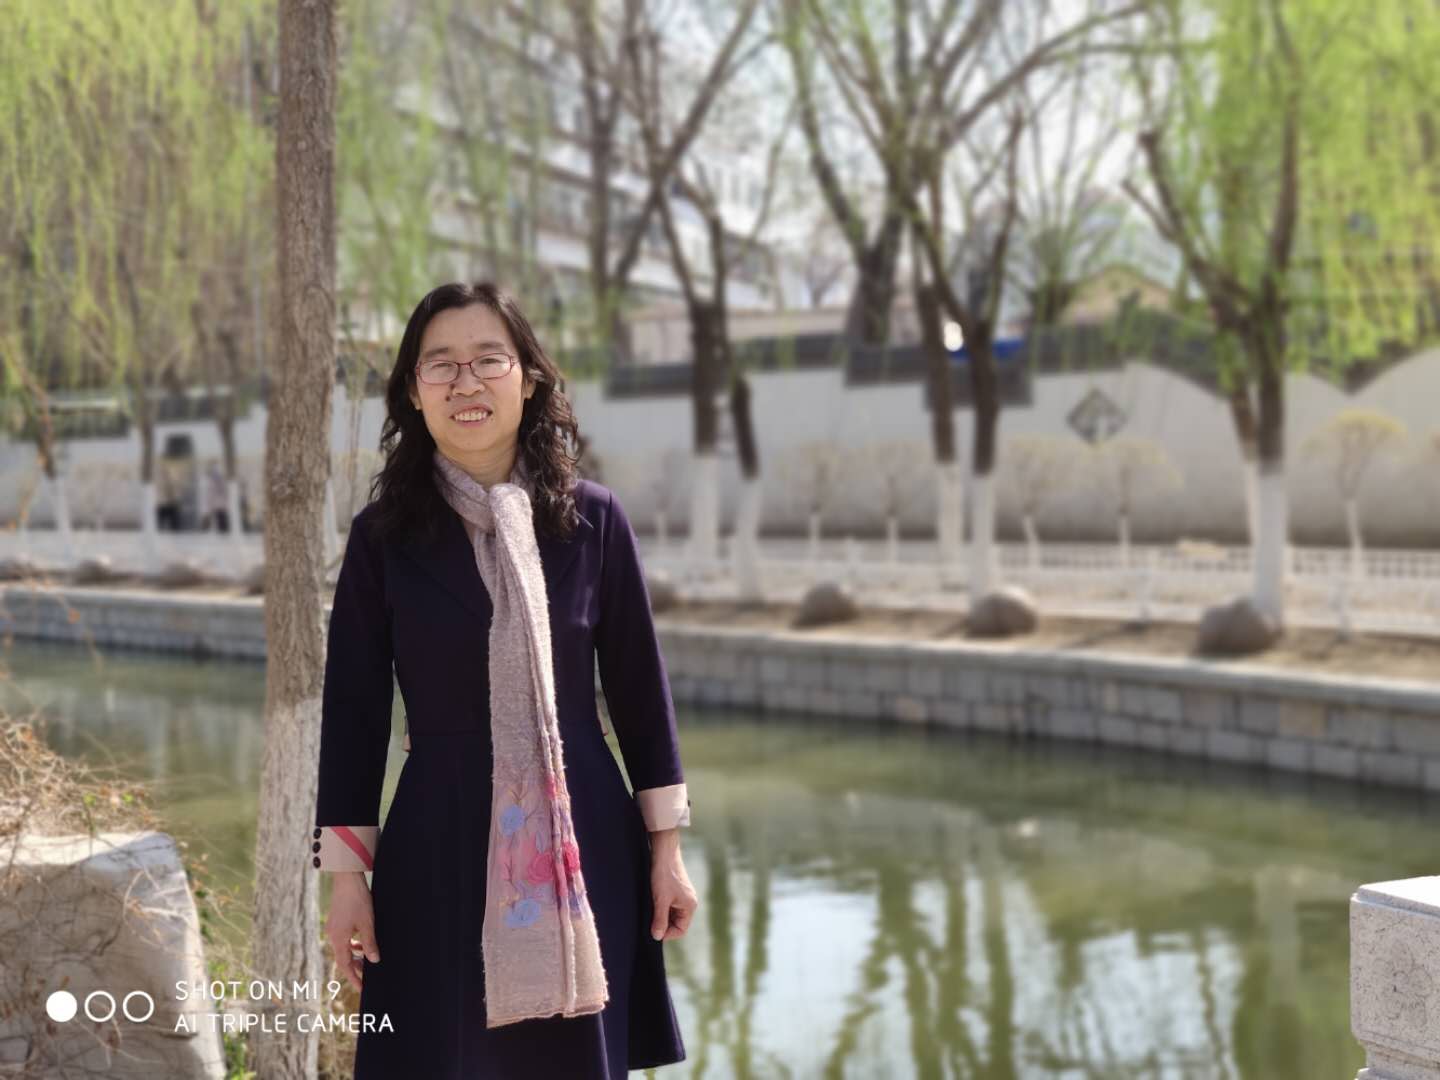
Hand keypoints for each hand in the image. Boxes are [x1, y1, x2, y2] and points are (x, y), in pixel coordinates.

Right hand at [326, 872, 378, 992]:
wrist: (347, 879)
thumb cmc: (358, 900)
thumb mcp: (367, 923)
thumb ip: (369, 943)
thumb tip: (374, 961)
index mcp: (338, 938)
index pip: (345, 965)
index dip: (354, 977)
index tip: (362, 988)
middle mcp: (333, 935)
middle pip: (343, 958)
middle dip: (355, 967)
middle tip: (367, 976)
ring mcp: (333, 928)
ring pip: (344, 948)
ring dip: (355, 955)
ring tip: (367, 959)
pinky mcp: (336, 920)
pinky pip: (344, 938)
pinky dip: (352, 944)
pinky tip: (362, 942)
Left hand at [648, 830, 697, 941]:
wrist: (663, 851)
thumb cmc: (664, 875)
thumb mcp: (660, 900)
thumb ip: (659, 920)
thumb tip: (657, 937)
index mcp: (689, 906)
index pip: (681, 930)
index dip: (667, 934)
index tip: (653, 931)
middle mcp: (688, 902)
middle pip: (676, 923)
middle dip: (663, 924)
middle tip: (649, 920)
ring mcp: (682, 896)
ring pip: (670, 914)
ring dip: (660, 914)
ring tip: (650, 909)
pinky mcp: (674, 890)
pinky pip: (668, 905)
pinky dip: (660, 906)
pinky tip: (651, 901)